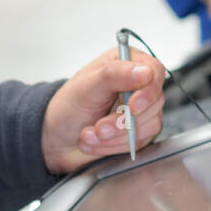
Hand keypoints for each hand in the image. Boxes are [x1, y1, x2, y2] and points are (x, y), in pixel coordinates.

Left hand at [41, 47, 166, 174]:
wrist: (56, 137)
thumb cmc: (67, 106)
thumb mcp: (86, 86)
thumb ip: (114, 74)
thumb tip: (144, 72)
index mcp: (125, 64)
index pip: (154, 71)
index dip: (148, 90)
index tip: (133, 106)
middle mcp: (135, 86)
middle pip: (154, 101)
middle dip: (123, 120)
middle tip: (100, 126)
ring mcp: (139, 111)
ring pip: (149, 125)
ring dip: (115, 135)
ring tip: (90, 134)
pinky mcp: (138, 133)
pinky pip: (139, 142)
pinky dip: (114, 146)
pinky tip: (95, 141)